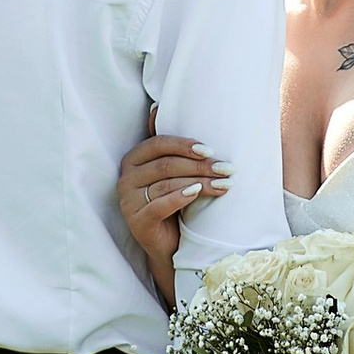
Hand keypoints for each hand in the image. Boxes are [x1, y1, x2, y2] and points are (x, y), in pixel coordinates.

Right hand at [116, 116, 228, 307]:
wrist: (168, 245)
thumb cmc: (173, 202)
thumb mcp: (171, 172)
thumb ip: (166, 146)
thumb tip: (154, 108)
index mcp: (133, 160)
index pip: (158, 144)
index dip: (185, 145)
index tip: (211, 150)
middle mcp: (126, 178)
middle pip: (166, 164)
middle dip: (200, 165)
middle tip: (227, 168)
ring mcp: (128, 201)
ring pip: (167, 183)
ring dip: (200, 182)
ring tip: (225, 184)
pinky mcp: (137, 221)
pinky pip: (160, 204)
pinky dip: (181, 196)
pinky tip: (199, 192)